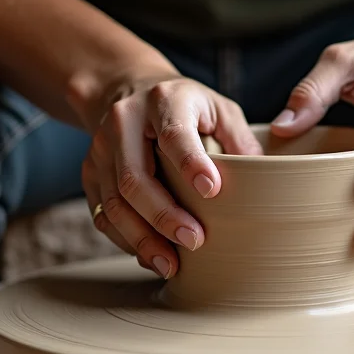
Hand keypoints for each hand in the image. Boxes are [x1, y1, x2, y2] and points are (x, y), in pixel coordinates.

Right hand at [80, 71, 261, 277]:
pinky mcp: (90, 172)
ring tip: (170, 264)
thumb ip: (239, 139)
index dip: (191, 164)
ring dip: (142, 239)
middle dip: (164, 216)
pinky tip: (150, 255)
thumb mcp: (218, 108)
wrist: (129, 89)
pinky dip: (125, 239)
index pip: (174, 135)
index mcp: (163, 101)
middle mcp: (124, 122)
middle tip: (195, 241)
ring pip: (114, 202)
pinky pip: (102, 213)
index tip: (213, 191)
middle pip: (135, 177)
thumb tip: (263, 180)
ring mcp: (101, 148)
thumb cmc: (184, 105)